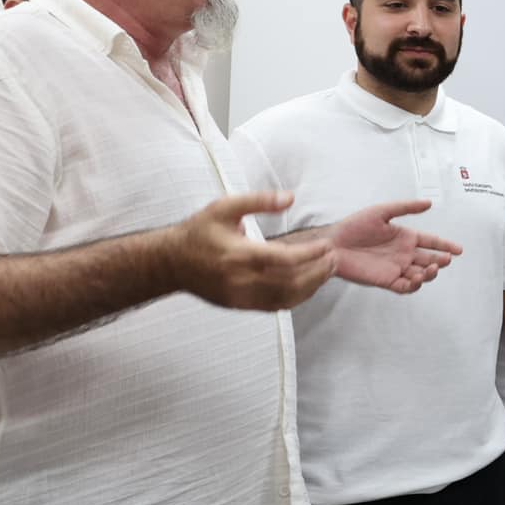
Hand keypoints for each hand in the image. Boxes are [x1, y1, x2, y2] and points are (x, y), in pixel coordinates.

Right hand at [165, 191, 336, 310]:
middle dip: (318, 272)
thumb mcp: (225, 207)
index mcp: (238, 255)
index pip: (284, 259)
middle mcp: (240, 280)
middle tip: (334, 259)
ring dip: (312, 287)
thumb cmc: (199, 232)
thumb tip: (290, 197)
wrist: (170, 263)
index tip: (327, 245)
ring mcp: (239, 297)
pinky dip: (296, 298)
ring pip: (285, 298)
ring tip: (327, 271)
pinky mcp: (239, 306)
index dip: (310, 254)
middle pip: (290, 282)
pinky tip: (309, 285)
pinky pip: (274, 307)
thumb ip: (259, 201)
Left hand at [325, 201, 460, 292]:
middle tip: (445, 260)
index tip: (459, 249)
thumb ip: (405, 208)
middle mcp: (403, 254)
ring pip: (420, 275)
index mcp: (405, 237)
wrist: (333, 245)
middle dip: (440, 261)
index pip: (431, 242)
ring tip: (432, 268)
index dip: (445, 245)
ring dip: (429, 274)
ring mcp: (396, 268)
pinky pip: (405, 287)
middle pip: (429, 260)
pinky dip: (414, 285)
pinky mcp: (386, 280)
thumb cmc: (353, 227)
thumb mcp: (381, 212)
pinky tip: (417, 278)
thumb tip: (429, 203)